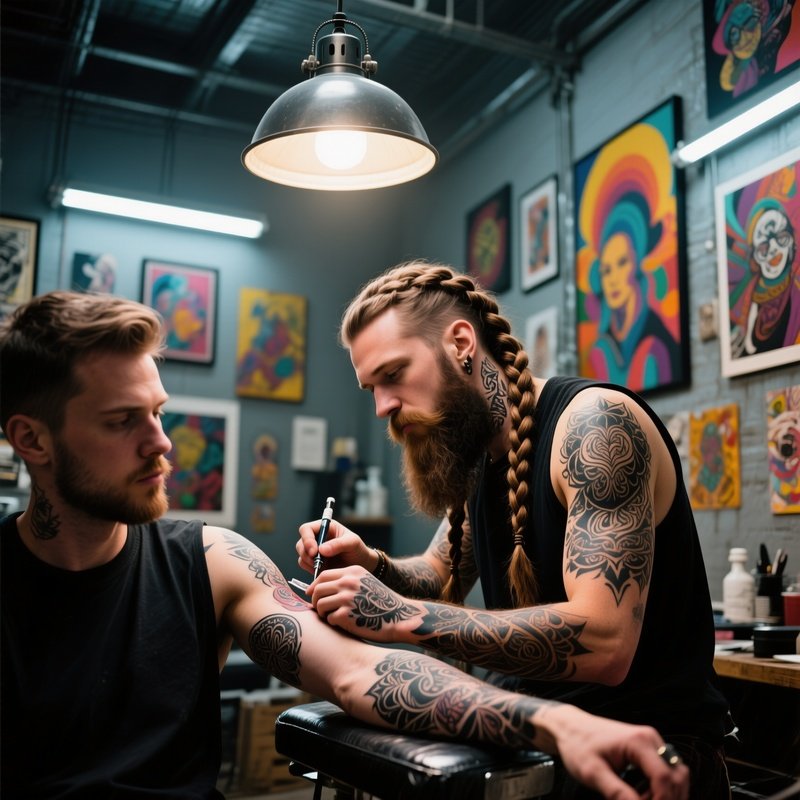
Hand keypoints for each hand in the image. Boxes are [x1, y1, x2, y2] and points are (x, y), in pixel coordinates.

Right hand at [296, 519, 373, 575]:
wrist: (361, 565)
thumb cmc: (358, 550)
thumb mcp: (352, 543)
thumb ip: (338, 544)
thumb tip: (321, 549)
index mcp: (325, 528)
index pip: (307, 529)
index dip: (307, 539)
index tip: (314, 551)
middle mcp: (317, 538)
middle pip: (301, 543)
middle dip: (306, 553)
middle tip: (317, 562)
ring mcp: (314, 551)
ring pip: (301, 555)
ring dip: (308, 562)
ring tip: (322, 567)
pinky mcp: (314, 563)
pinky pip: (305, 565)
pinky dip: (310, 569)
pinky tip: (322, 571)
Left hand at [309, 566, 420, 643]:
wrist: (400, 617)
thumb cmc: (381, 603)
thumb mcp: (365, 583)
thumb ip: (346, 581)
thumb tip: (318, 588)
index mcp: (353, 572)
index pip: (323, 575)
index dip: (314, 586)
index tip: (311, 595)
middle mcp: (348, 582)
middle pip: (317, 590)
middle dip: (315, 601)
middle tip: (320, 610)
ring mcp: (347, 598)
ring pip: (319, 605)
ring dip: (322, 614)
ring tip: (332, 618)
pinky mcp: (347, 615)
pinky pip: (329, 619)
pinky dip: (333, 623)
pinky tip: (343, 624)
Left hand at [534, 705, 688, 799]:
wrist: (569, 727)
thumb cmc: (578, 745)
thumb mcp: (593, 773)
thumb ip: (618, 793)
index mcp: (639, 742)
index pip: (665, 779)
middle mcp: (651, 739)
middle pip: (677, 778)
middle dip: (666, 799)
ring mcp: (651, 743)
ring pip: (676, 776)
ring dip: (665, 795)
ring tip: (640, 799)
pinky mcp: (648, 749)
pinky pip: (666, 773)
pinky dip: (659, 789)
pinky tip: (641, 795)